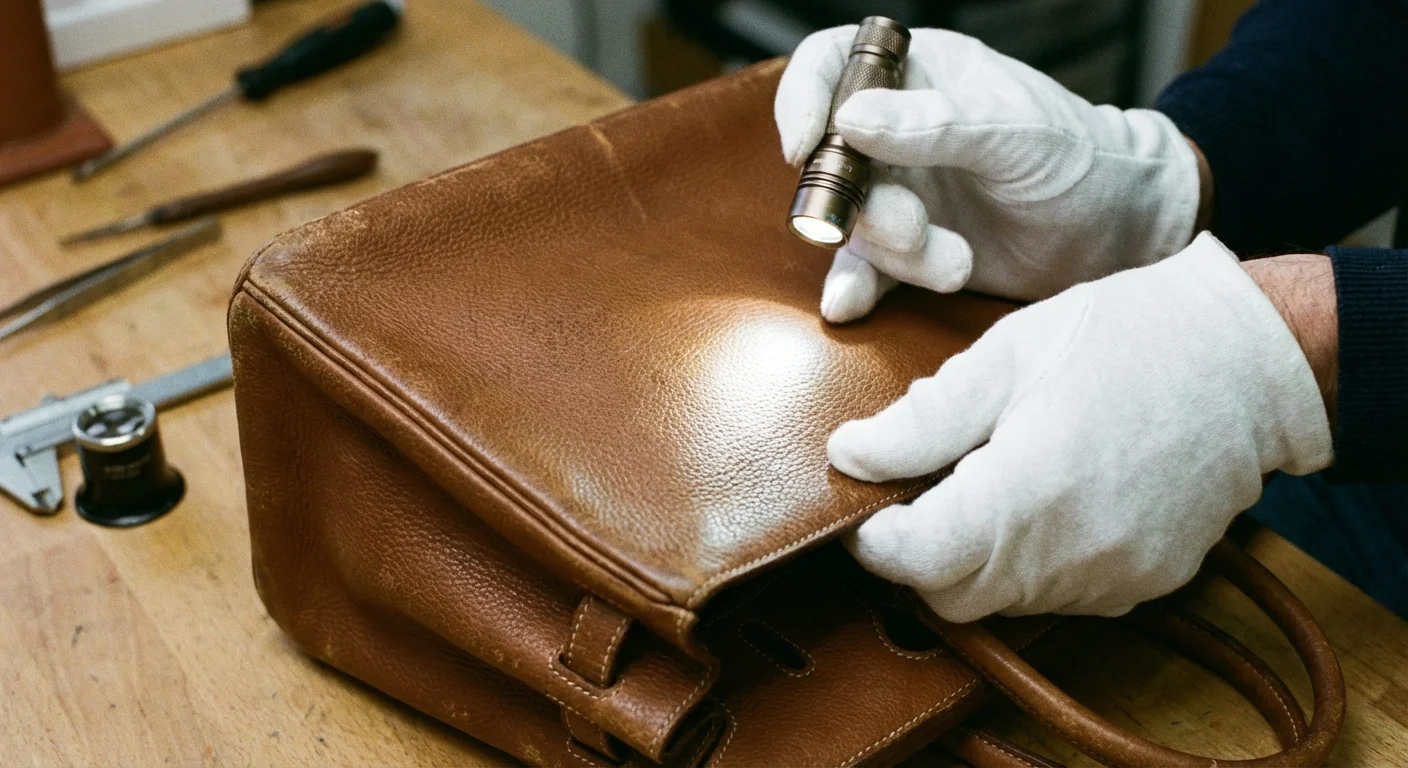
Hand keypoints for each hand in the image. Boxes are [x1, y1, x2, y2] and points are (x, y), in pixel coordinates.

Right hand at [776, 26, 1201, 320]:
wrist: (1119, 233)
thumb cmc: (1079, 159)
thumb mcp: (1013, 132)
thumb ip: (934, 125)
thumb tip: (850, 119)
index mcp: (919, 75)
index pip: (831, 65)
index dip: (804, 100)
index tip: (805, 148)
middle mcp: (896, 130)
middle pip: (832, 159)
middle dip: (861, 205)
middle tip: (911, 230)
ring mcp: (899, 191)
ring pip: (850, 221)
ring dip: (892, 252)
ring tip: (955, 264)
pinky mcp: (908, 250)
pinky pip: (862, 269)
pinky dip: (856, 288)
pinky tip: (850, 306)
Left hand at [829, 233, 1331, 621]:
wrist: (1248, 359)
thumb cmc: (1124, 339)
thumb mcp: (1006, 358)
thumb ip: (922, 419)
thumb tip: (850, 455)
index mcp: (1028, 494)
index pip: (915, 563)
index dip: (873, 539)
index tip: (863, 504)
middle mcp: (1072, 556)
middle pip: (951, 596)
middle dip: (916, 554)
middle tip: (916, 488)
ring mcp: (1114, 578)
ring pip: (1002, 602)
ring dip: (971, 559)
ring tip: (985, 481)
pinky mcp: (1145, 583)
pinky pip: (1056, 595)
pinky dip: (1027, 563)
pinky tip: (1038, 502)